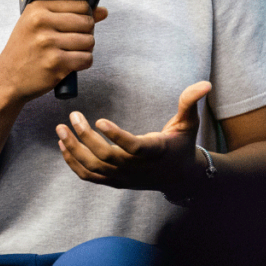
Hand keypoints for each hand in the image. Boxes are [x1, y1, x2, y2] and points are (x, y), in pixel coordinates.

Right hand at [0, 0, 107, 103]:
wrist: (7, 79)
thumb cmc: (24, 50)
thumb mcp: (38, 25)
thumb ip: (69, 14)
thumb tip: (102, 11)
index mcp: (38, 8)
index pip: (80, 4)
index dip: (85, 15)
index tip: (78, 24)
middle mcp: (42, 23)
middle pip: (87, 22)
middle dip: (86, 33)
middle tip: (73, 41)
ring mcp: (48, 43)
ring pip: (89, 41)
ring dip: (85, 49)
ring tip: (70, 52)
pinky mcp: (56, 63)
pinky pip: (86, 59)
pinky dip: (83, 63)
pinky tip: (70, 64)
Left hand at [55, 81, 211, 191]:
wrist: (179, 177)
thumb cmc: (181, 144)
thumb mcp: (189, 122)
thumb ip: (190, 102)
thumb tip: (205, 83)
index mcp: (154, 152)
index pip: (133, 148)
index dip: (117, 136)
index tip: (100, 121)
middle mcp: (136, 168)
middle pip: (106, 157)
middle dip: (85, 138)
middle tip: (72, 117)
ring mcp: (123, 177)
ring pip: (93, 168)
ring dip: (74, 149)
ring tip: (60, 129)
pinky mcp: (114, 182)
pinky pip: (89, 176)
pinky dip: (73, 163)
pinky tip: (63, 146)